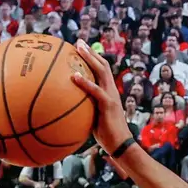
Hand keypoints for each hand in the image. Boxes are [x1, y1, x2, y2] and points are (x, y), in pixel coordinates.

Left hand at [71, 39, 131, 154]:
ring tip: (78, 49)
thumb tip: (68, 106)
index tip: (81, 49)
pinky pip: (96, 91)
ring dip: (89, 58)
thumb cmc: (106, 136)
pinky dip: (85, 82)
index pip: (103, 71)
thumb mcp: (94, 118)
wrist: (120, 146)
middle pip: (102, 65)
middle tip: (78, 42)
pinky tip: (74, 76)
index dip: (93, 58)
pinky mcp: (109, 105)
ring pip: (101, 71)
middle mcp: (111, 91)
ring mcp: (111, 96)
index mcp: (109, 93)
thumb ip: (85, 108)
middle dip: (90, 52)